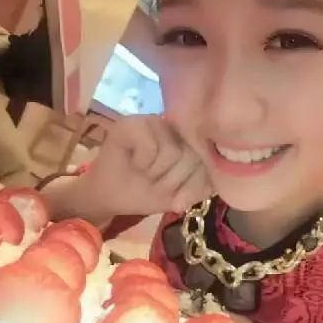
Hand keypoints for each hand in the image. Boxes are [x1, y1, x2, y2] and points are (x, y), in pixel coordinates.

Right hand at [77, 115, 211, 217]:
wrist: (110, 198)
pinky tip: (133, 162)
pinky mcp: (131, 122)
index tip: (178, 201)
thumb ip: (200, 186)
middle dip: (173, 182)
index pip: (209, 159)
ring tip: (144, 173)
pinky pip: (150, 146)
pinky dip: (142, 162)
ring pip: (173, 151)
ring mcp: (154, 121)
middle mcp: (176, 127)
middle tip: (154, 183)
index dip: (195, 184)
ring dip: (156, 173)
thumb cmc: (146, 192)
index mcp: (193, 142)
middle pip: (192, 156)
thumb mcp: (180, 195)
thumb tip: (212, 186)